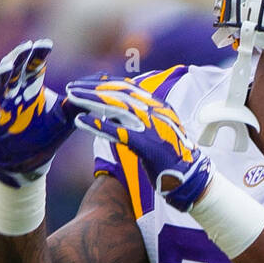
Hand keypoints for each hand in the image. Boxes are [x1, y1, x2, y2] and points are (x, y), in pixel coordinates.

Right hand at [0, 39, 76, 187]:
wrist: (31, 160)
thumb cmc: (47, 134)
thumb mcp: (67, 117)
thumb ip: (80, 103)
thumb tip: (104, 92)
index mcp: (30, 87)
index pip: (33, 64)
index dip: (38, 53)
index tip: (47, 44)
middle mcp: (13, 92)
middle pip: (12, 68)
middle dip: (18, 57)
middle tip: (27, 47)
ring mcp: (0, 107)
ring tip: (7, 69)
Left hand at [65, 76, 211, 210]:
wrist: (192, 179)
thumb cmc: (173, 158)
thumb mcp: (159, 130)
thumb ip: (143, 118)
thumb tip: (120, 111)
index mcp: (158, 105)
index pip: (126, 87)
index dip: (103, 83)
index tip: (85, 83)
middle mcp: (155, 111)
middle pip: (118, 93)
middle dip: (93, 88)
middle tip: (72, 87)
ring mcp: (152, 126)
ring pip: (116, 107)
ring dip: (91, 101)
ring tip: (72, 98)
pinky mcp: (147, 144)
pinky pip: (118, 132)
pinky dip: (99, 126)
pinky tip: (82, 121)